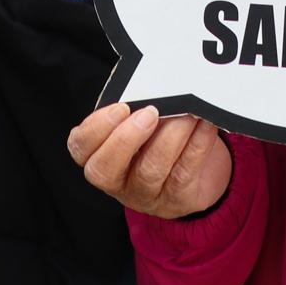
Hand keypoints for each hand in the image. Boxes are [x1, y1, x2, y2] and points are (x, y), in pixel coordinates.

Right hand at [67, 102, 232, 219]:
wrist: (192, 177)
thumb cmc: (156, 139)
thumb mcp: (137, 125)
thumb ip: (134, 109)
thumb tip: (151, 85)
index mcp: (99, 156)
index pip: (81, 147)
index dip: (96, 128)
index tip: (121, 106)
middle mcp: (117, 181)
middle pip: (105, 169)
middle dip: (126, 138)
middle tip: (150, 112)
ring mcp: (146, 195)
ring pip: (151, 170)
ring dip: (170, 137)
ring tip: (186, 114)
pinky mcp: (178, 199)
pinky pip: (185, 172)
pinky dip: (197, 144)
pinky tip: (205, 124)